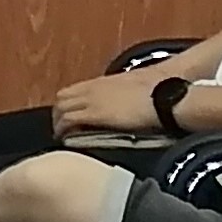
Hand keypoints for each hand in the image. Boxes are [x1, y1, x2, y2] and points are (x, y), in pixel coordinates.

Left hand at [52, 67, 172, 137]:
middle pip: (61, 99)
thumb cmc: (155, 91)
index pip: (71, 91)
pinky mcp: (95, 114)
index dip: (66, 105)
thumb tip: (118, 103)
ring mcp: (92, 100)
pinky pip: (69, 120)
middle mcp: (92, 89)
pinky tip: (66, 139)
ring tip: (64, 136)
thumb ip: (118, 94)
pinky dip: (63, 129)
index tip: (67, 117)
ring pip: (60, 109)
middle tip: (63, 129)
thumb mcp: (131, 87)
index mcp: (101, 82)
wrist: (163, 96)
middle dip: (58, 114)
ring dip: (59, 123)